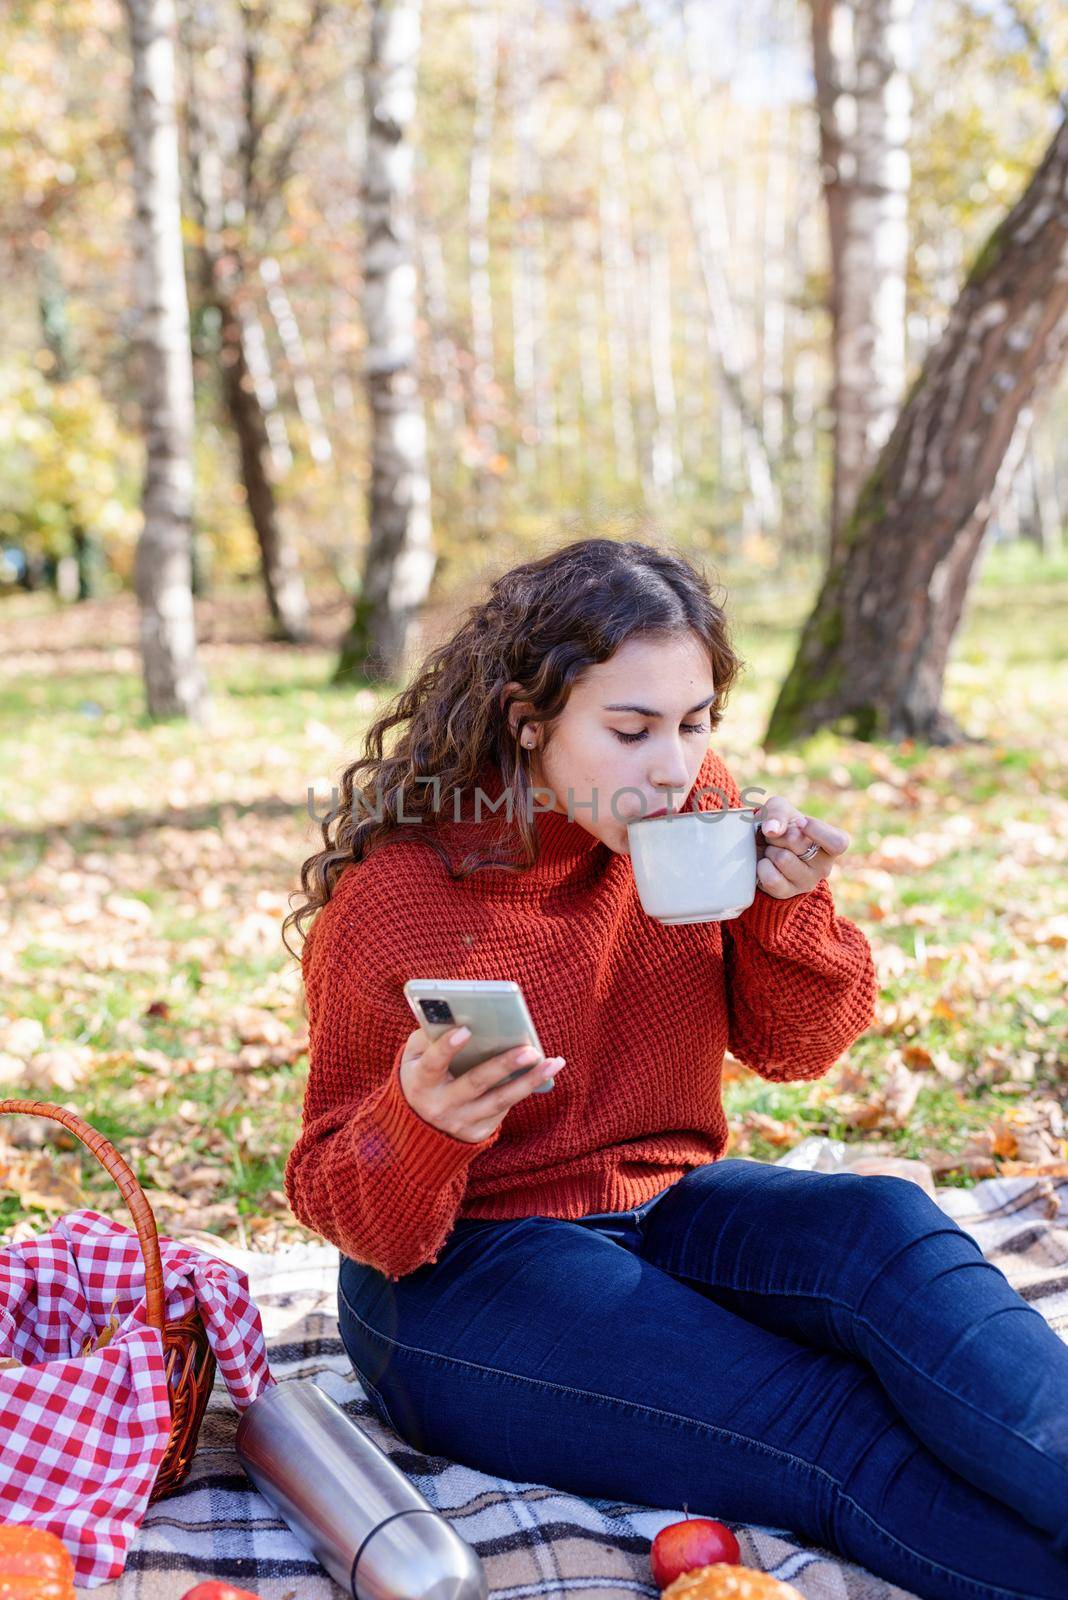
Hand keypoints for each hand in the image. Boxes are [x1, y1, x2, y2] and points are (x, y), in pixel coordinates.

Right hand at [398, 1026, 565, 1142]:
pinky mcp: (478, 1132)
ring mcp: (460, 1122)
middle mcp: (439, 1106)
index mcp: (420, 1083)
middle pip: (475, 1084)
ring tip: (553, 1062)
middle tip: (530, 1050)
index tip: (466, 1029)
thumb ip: (430, 1035)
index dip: (447, 1048)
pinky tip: (543, 1072)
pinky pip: (504, 1108)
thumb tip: (460, 1014)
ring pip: (499, 1100)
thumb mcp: (414, 1056)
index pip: (433, 1064)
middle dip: (503, 1066)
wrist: (419, 1125)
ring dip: (529, 1081)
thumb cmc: (422, 1074)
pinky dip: (524, 1088)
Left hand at [754, 799, 850, 899]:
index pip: (837, 843)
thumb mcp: (780, 808)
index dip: (817, 831)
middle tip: (778, 836)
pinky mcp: (787, 894)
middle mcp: (825, 866)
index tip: (800, 822)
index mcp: (833, 844)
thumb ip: (777, 813)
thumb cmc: (780, 824)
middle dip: (779, 833)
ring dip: (769, 850)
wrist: (763, 847)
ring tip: (772, 850)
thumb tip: (772, 829)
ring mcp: (807, 883)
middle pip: (797, 843)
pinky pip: (770, 878)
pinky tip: (765, 863)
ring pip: (782, 859)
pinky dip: (761, 866)